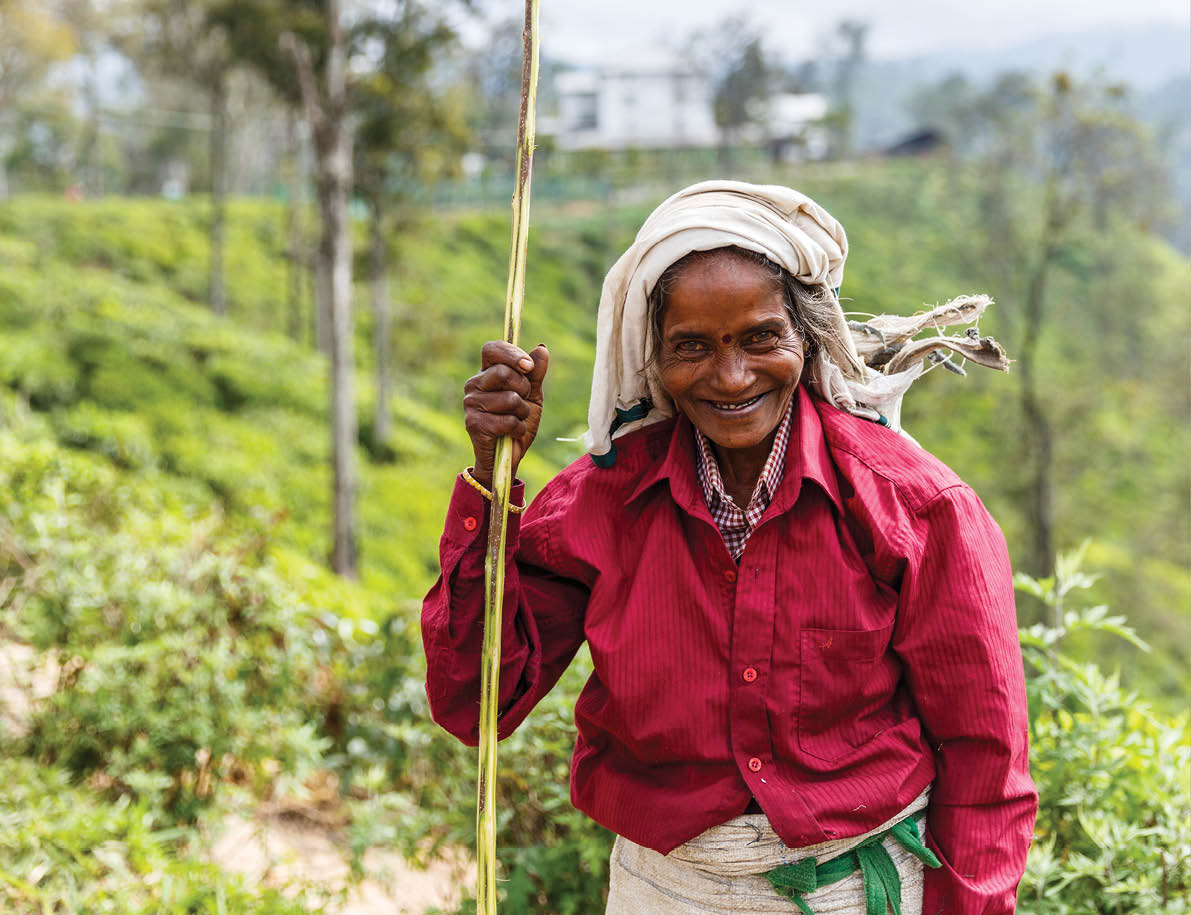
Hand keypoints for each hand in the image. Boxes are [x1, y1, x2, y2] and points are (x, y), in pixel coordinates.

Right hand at [464, 341, 548, 486]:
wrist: (509, 456)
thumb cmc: (519, 422)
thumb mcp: (532, 396)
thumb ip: (536, 373)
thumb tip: (541, 348)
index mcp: (486, 373)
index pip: (492, 349)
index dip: (512, 354)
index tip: (528, 367)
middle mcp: (474, 385)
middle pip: (503, 372)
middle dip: (523, 388)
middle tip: (522, 402)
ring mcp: (471, 404)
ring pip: (509, 398)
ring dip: (522, 412)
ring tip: (516, 420)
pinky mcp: (474, 424)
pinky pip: (507, 420)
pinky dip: (518, 428)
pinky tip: (511, 434)